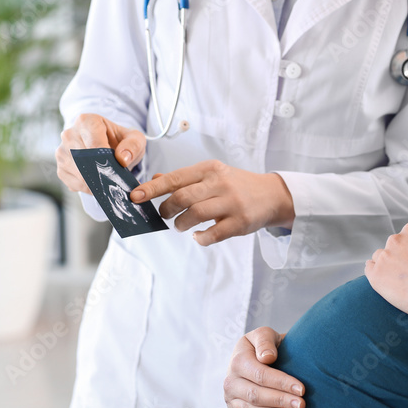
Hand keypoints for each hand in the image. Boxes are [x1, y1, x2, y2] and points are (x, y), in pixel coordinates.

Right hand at [56, 114, 145, 194]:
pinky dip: (88, 188)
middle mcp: (70, 134)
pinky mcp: (60, 168)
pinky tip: (98, 183)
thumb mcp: (135, 139)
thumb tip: (122, 158)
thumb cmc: (121, 141)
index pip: (94, 145)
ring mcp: (62, 151)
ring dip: (96, 183)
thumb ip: (133, 146)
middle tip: (116, 181)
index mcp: (87, 121)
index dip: (106, 161)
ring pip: (78, 174)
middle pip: (84, 161)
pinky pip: (74, 183)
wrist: (110, 146)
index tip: (117, 169)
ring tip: (109, 182)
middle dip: (102, 174)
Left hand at [129, 160, 294, 245]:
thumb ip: (185, 178)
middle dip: (166, 210)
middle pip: (182, 198)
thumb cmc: (237, 185)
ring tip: (182, 226)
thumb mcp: (212, 174)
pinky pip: (212, 234)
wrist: (273, 195)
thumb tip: (155, 178)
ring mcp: (232, 203)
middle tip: (164, 215)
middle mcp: (221, 183)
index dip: (152, 188)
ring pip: (195, 215)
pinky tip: (199, 236)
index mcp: (210, 169)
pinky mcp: (240, 222)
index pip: (175, 178)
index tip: (135, 196)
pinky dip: (200, 238)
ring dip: (182, 224)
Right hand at [224, 327, 305, 407]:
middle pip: (255, 394)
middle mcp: (230, 380)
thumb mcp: (264, 335)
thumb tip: (268, 358)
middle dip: (280, 400)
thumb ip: (265, 342)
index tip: (302, 389)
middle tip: (301, 406)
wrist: (252, 357)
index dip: (281, 383)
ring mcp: (230, 397)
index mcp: (238, 360)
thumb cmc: (264, 346)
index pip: (261, 374)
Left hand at [365, 222, 407, 321]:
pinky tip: (383, 280)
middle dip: (398, 257)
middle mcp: (395, 240)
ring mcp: (384, 257)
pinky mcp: (376, 275)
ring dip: (387, 265)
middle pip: (392, 246)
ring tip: (399, 280)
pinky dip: (374, 273)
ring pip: (379, 257)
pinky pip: (369, 269)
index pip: (405, 235)